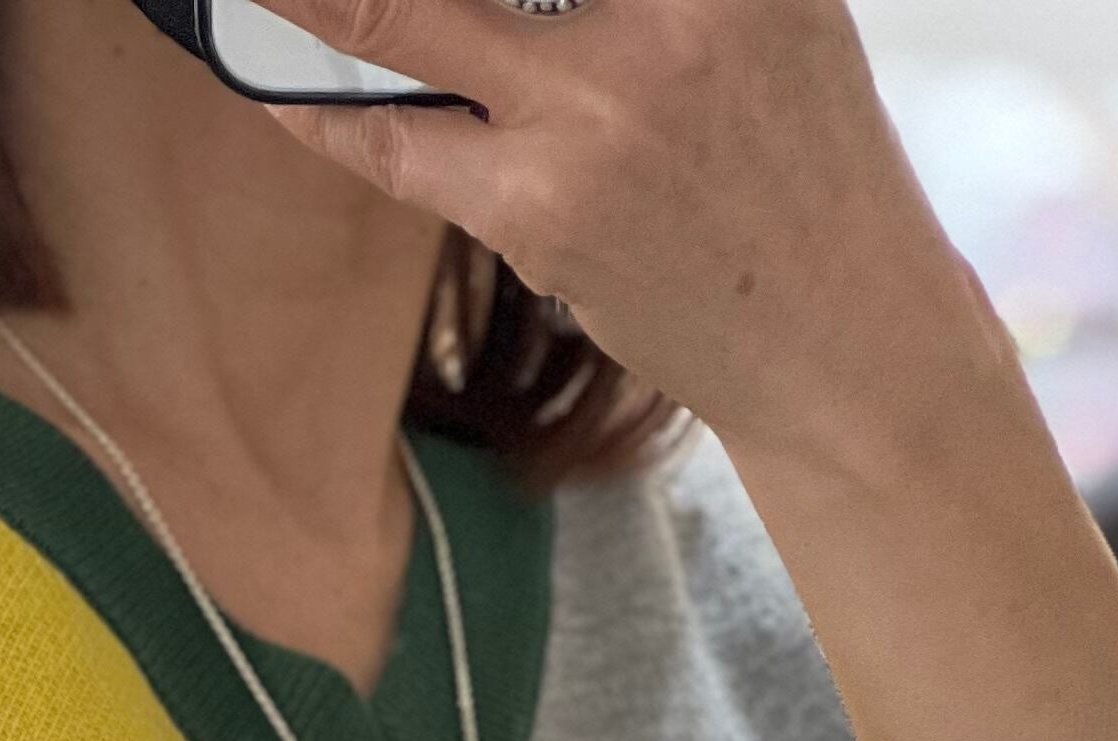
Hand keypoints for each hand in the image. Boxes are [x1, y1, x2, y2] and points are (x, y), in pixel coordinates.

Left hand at [257, 0, 1007, 482]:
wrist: (838, 331)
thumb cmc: (794, 157)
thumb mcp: (765, 5)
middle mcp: (666, 7)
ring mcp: (596, 108)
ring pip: (403, 21)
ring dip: (317, 4)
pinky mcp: (545, 209)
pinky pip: (397, 146)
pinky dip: (329, 113)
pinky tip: (279, 83)